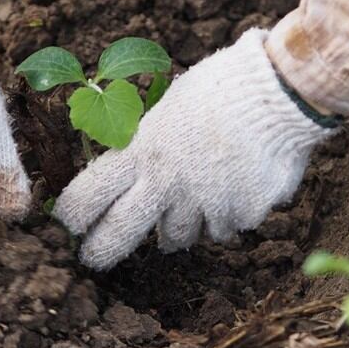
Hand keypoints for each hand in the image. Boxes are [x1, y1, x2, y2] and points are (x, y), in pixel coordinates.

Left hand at [54, 29, 333, 269]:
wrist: (279, 93)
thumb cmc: (222, 88)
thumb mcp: (171, 107)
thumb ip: (150, 142)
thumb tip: (136, 167)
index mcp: (141, 150)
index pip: (90, 193)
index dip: (73, 214)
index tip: (69, 224)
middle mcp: (166, 183)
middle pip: (120, 233)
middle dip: (101, 250)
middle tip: (93, 259)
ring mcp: (203, 205)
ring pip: (178, 236)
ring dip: (179, 225)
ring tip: (191, 198)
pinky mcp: (238, 216)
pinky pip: (224, 227)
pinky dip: (225, 215)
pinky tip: (236, 184)